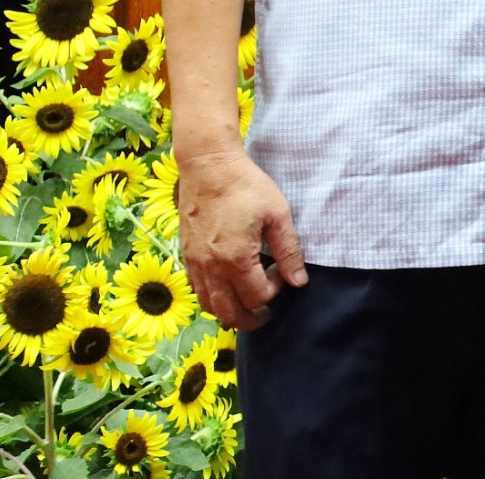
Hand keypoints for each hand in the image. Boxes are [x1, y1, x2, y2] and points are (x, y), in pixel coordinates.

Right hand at [177, 146, 304, 330]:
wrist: (208, 165)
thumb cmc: (247, 185)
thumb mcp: (278, 214)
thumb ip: (289, 251)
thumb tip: (299, 282)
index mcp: (236, 259)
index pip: (256, 297)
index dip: (273, 292)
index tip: (279, 273)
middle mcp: (211, 268)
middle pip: (229, 313)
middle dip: (250, 319)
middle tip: (265, 314)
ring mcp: (195, 263)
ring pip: (209, 306)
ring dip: (229, 312)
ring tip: (246, 305)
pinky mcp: (186, 255)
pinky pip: (196, 289)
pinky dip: (211, 297)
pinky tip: (225, 286)